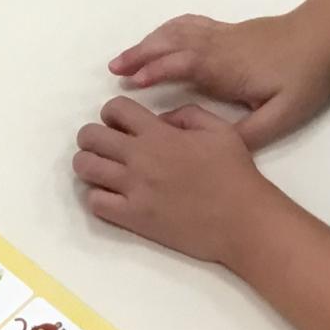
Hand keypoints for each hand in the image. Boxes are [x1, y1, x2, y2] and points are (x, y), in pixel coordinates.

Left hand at [73, 98, 276, 265]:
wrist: (243, 221)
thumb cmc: (236, 174)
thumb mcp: (218, 129)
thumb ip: (186, 114)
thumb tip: (159, 118)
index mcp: (159, 133)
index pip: (114, 108)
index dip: (113, 113)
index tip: (121, 124)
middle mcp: (139, 157)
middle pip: (90, 136)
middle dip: (93, 136)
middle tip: (106, 146)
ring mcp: (134, 189)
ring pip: (85, 167)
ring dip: (88, 164)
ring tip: (102, 170)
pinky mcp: (134, 218)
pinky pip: (95, 203)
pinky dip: (97, 196)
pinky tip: (112, 196)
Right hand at [109, 11, 329, 147]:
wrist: (323, 37)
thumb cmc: (304, 78)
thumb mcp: (283, 115)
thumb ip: (249, 133)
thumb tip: (215, 149)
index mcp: (225, 67)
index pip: (181, 65)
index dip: (155, 72)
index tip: (130, 84)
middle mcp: (216, 46)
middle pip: (170, 45)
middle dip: (140, 56)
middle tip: (113, 71)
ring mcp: (220, 34)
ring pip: (175, 33)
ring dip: (147, 43)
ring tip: (125, 59)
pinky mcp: (227, 30)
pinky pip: (187, 24)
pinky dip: (166, 30)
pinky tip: (158, 39)